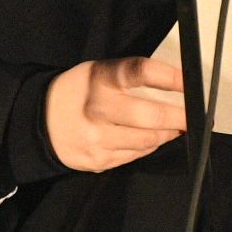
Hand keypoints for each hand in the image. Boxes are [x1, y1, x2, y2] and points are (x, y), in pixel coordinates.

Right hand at [44, 56, 187, 172]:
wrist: (38, 121)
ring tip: (175, 127)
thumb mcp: (97, 71)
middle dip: (179, 117)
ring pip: (148, 140)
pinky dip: (148, 146)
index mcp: (99, 78)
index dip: (170, 77)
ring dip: (167, 133)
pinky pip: (135, 155)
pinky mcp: (98, 160)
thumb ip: (129, 75)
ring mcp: (97, 138)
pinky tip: (151, 139)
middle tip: (193, 115)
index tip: (189, 82)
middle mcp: (98, 108)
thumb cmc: (77, 92)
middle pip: (151, 116)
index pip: (140, 72)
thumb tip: (175, 83)